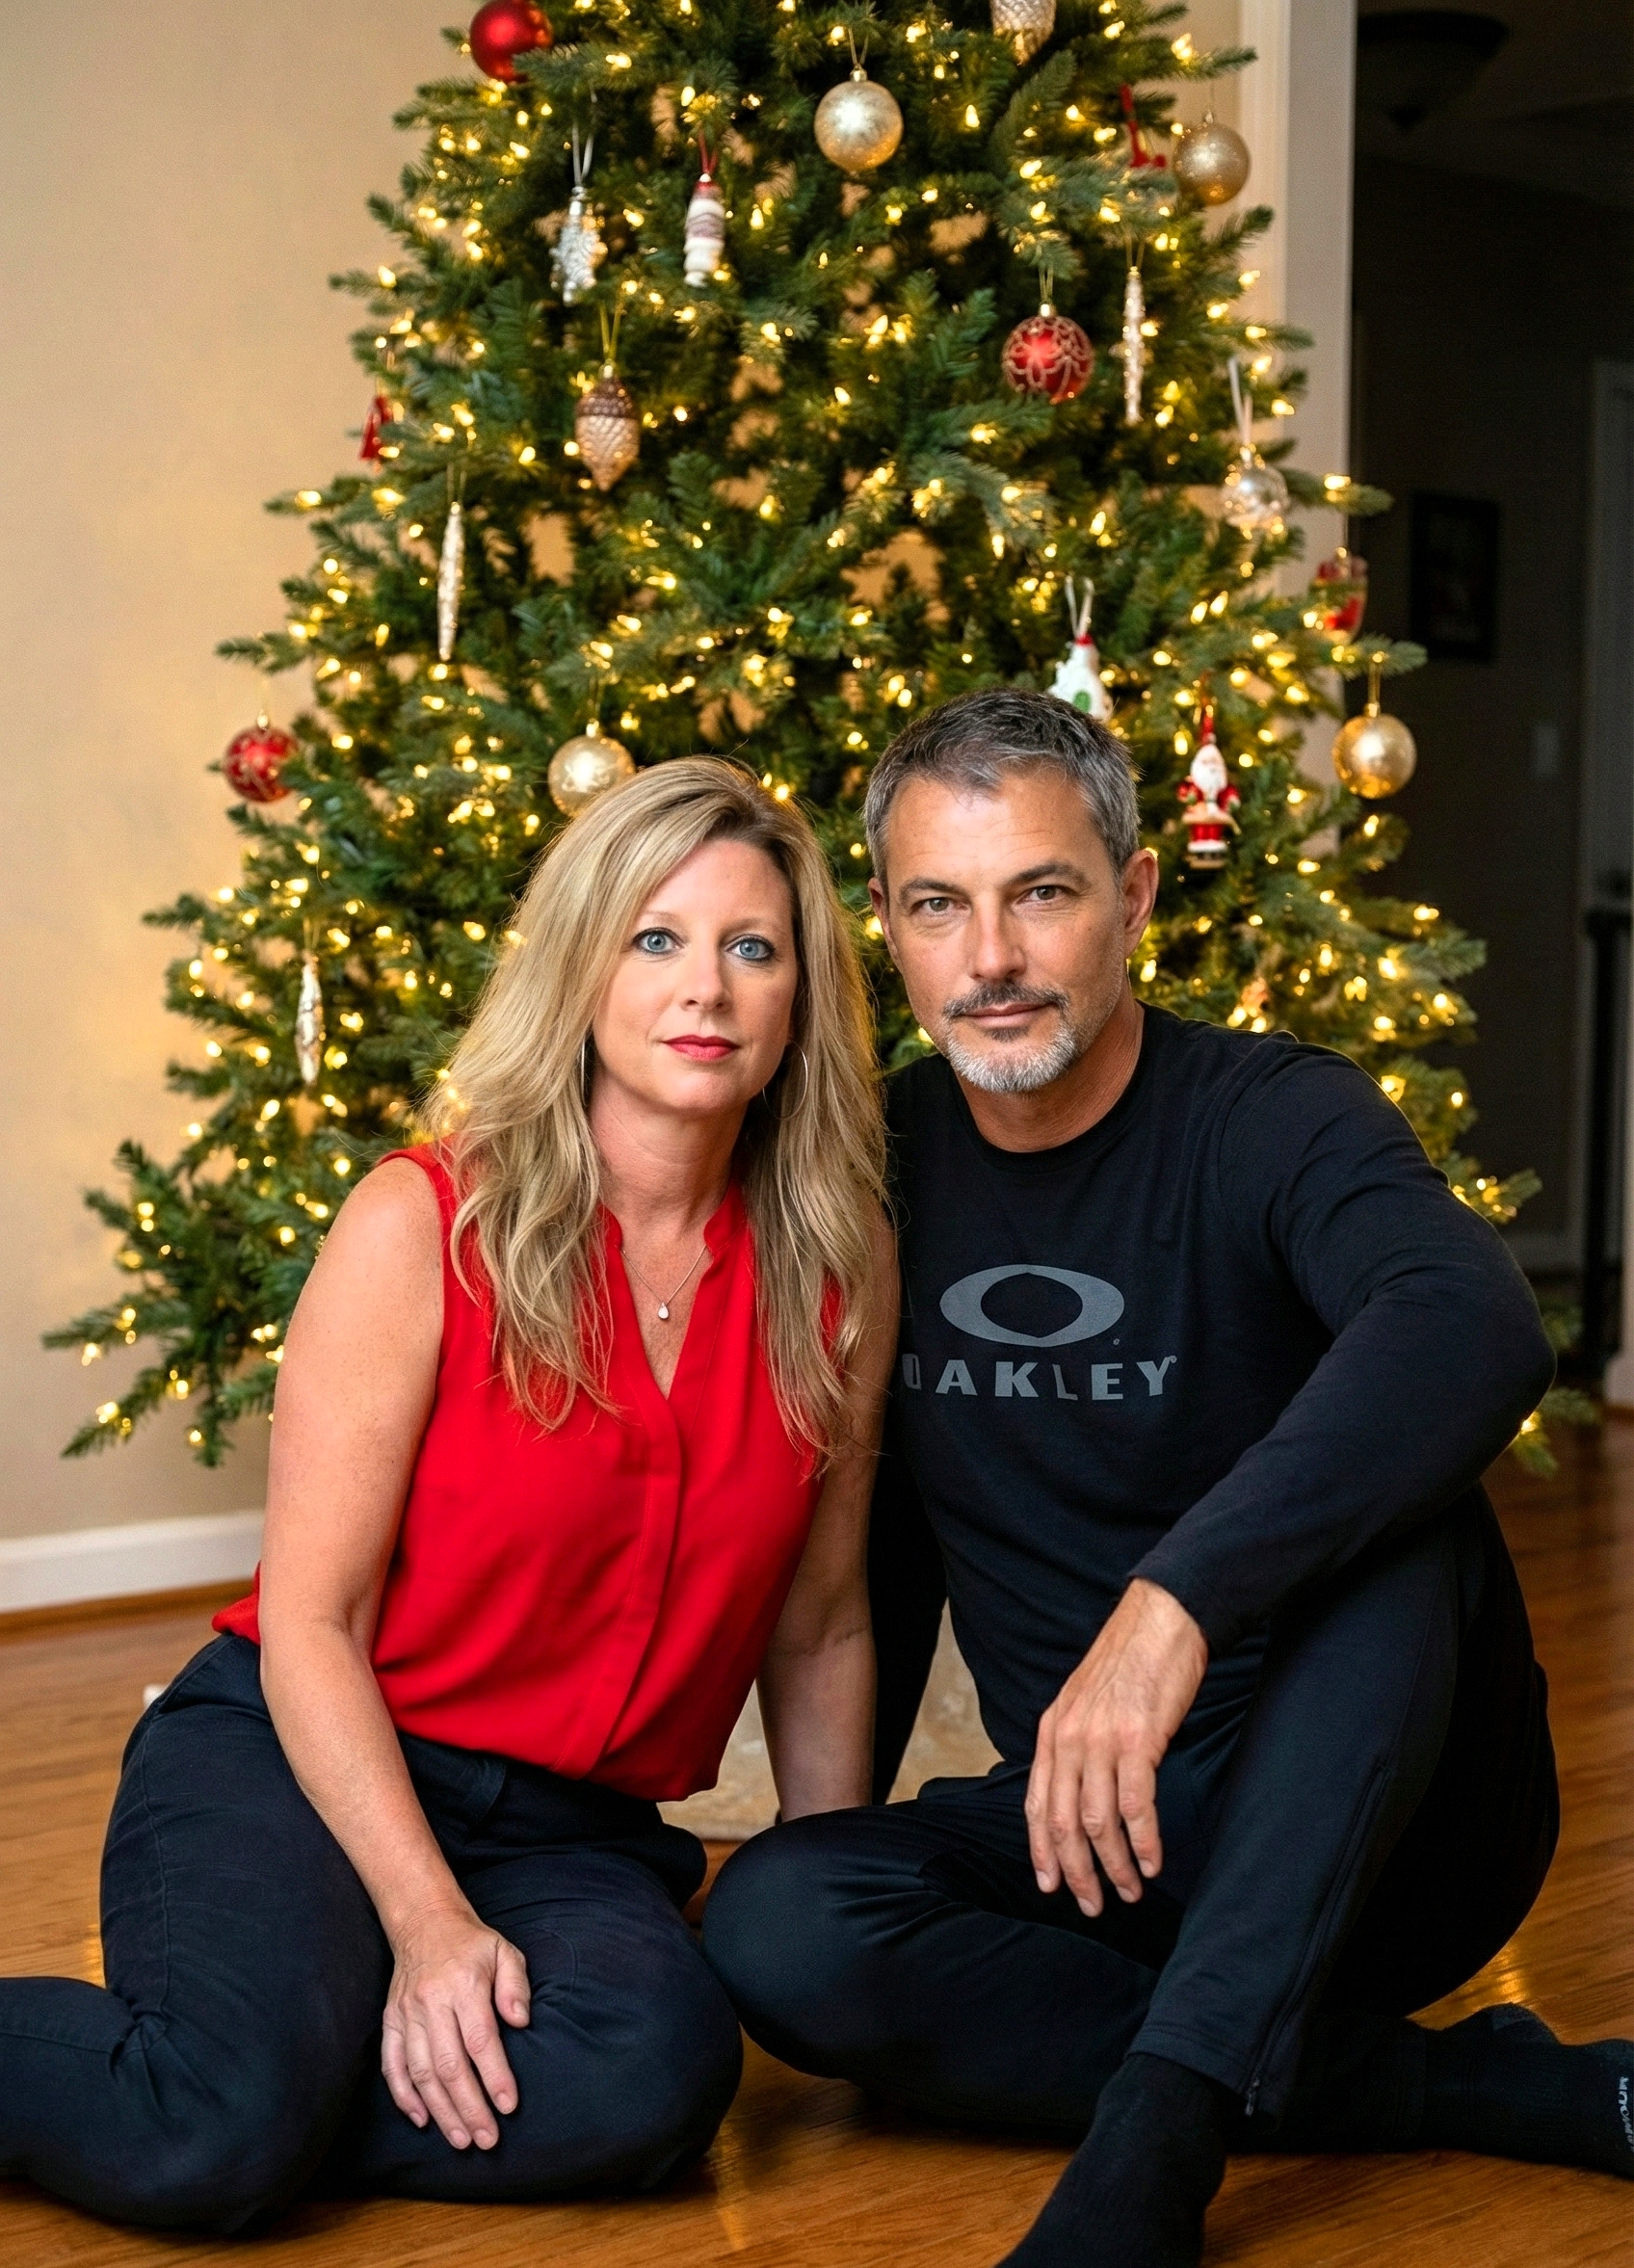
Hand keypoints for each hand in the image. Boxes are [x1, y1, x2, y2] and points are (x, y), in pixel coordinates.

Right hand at [380, 1906, 531, 2149]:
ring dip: (440, 2111)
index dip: (495, 2077)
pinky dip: (404, 2096)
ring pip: (420, 2072)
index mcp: (463, 1985)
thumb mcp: (505, 1952)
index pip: (480, 2040)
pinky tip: (422, 2119)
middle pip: (449, 2065)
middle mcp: (431, 2002)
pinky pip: (391, 2065)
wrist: (424, 1923)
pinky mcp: (389, 2021)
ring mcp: (406, 2013)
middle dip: (469, 2107)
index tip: (509, 2107)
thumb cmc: (472, 1944)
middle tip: (487, 2140)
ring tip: (461, 2139)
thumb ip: (515, 1986)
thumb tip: (521, 2021)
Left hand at [1025, 1579, 1207, 1918]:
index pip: (1036, 1803)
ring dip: (1114, 1865)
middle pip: (1063, 1822)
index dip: (1041, 1850)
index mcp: (1052, 1730)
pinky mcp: (1139, 1741)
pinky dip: (1143, 1841)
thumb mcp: (1084, 1701)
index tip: (1050, 1885)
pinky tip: (1152, 1863)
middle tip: (1092, 1905)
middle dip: (1076, 1871)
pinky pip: (1136, 1806)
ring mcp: (1102, 1740)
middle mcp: (1069, 1738)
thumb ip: (1076, 1743)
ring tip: (1130, 1891)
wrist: (1161, 1620)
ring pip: (1098, 1821)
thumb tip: (1079, 1791)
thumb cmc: (1129, 1662)